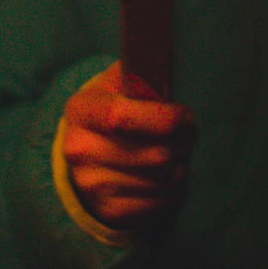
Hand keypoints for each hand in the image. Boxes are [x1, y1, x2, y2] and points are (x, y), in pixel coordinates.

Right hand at [61, 61, 195, 230]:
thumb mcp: (117, 83)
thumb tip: (166, 59)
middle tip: (189, 135)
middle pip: (153, 153)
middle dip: (183, 143)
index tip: (186, 116)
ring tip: (179, 152)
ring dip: (181, 164)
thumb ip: (139, 74)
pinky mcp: (108, 209)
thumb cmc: (114, 108)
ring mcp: (91, 184)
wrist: (88, 155)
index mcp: (79, 110)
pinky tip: (167, 174)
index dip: (164, 118)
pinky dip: (173, 187)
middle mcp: (78, 149)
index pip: (122, 117)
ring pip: (162, 179)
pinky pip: (160, 201)